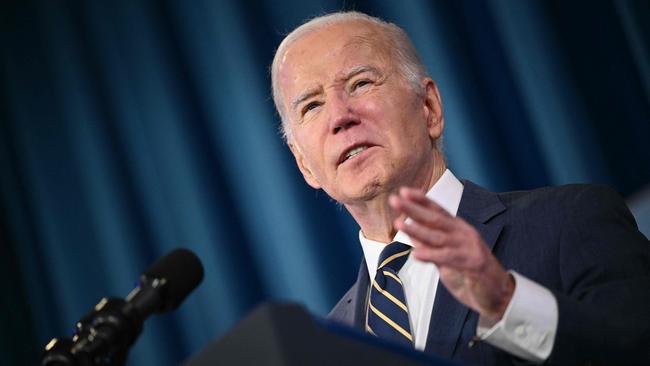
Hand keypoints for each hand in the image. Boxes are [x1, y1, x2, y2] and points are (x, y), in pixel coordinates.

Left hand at [389, 187, 513, 322]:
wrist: (497, 294)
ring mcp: (468, 247)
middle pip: (435, 218)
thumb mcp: (446, 255)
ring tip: (399, 224)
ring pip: (438, 236)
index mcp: (458, 228)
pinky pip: (448, 258)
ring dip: (416, 230)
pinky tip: (417, 254)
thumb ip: (430, 243)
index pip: (437, 209)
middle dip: (413, 209)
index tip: (403, 192)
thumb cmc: (471, 273)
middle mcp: (463, 233)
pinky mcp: (472, 264)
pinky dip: (431, 255)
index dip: (420, 200)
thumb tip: (410, 230)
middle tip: (395, 200)